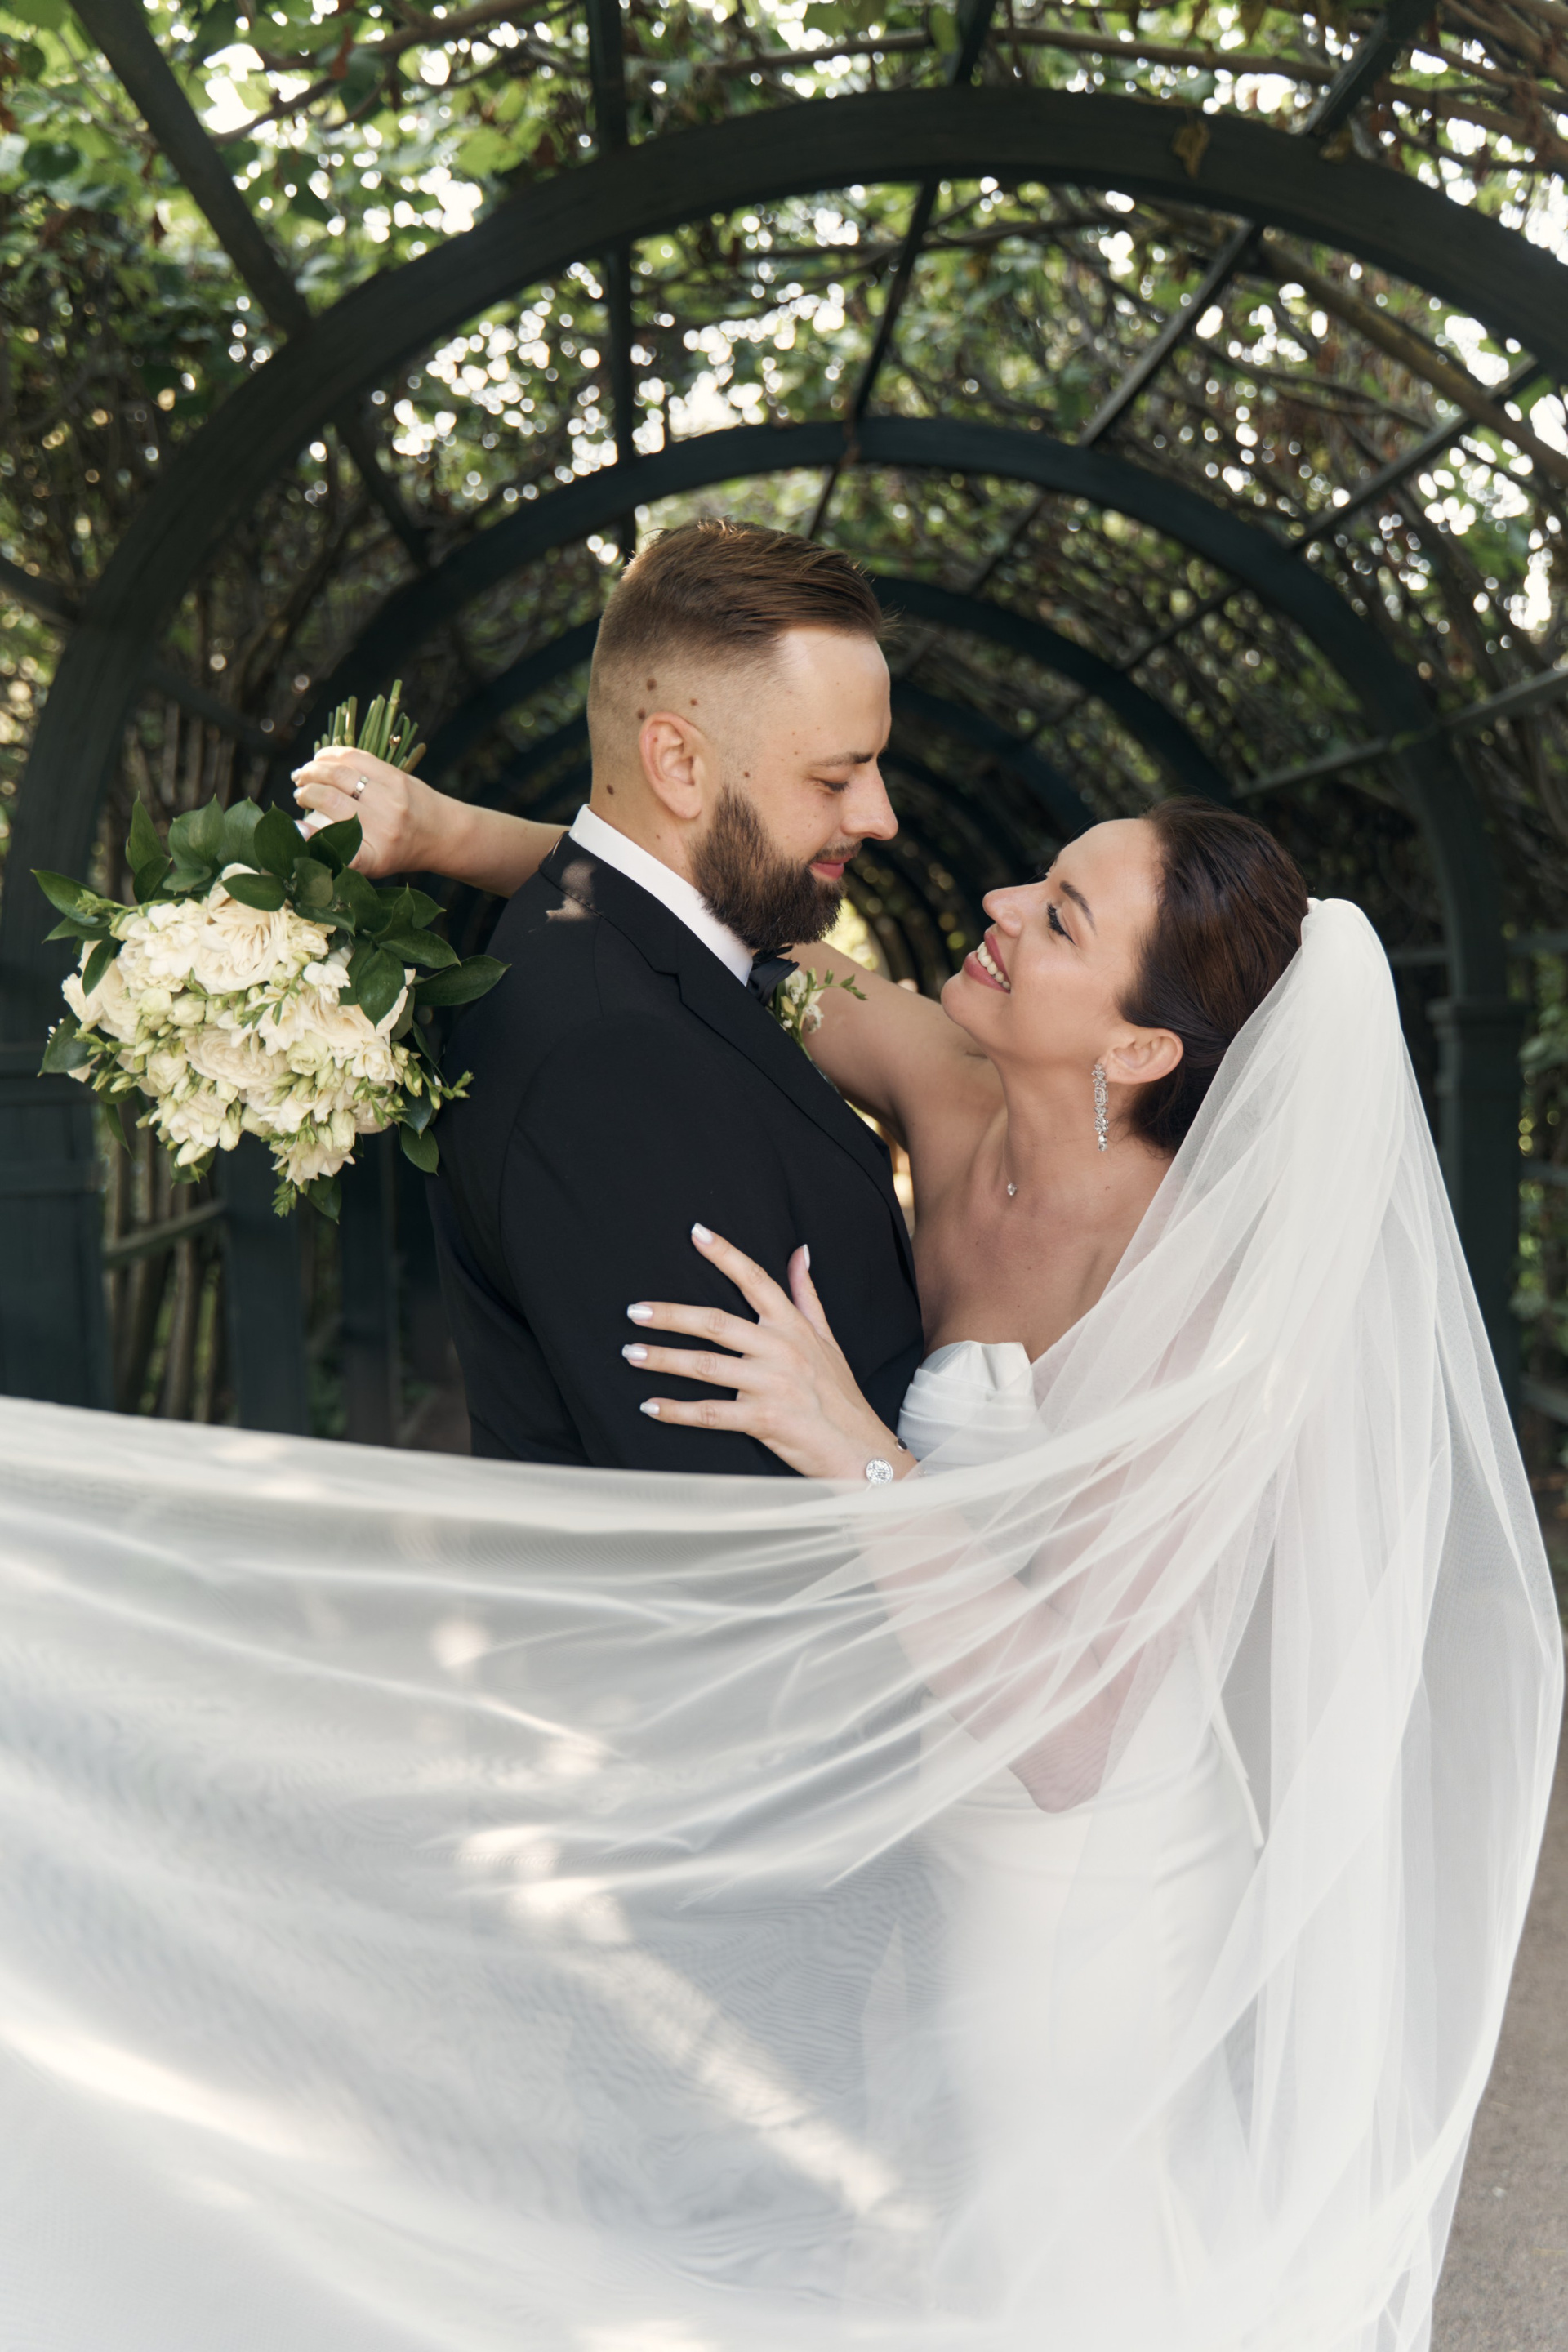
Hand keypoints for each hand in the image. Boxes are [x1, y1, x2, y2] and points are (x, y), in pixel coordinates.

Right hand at [290, 744, 445, 878]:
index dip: (312, 838)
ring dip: (313, 771)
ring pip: (340, 774)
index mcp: (375, 857)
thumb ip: (339, 848)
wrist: (441, 832)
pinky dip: (330, 756)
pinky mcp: (396, 776)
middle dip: (306, 793)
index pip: (340, 849)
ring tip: (302, 776)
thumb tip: (297, 829)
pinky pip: (355, 757)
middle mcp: (384, 828)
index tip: (295, 827)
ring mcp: (392, 798)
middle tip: (298, 795)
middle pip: (331, 801)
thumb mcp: (371, 861)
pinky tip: (319, 760)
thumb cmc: (397, 850)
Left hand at [623, 1224, 914, 1481]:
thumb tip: (799, 1252)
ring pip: (706, 1366)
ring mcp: (772, 1384)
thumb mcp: (827, 1339)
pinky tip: (650, 1406)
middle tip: (635, 1311)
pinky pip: (711, 1413)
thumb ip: (806, 1295)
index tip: (696, 1233)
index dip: (726, 1254)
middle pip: (716, 1323)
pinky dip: (677, 1411)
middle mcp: (782, 1349)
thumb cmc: (838, 1394)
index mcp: (793, 1326)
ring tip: (631, 1353)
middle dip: (671, 1315)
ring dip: (664, 1359)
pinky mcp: (764, 1420)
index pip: (756, 1280)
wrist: (859, 1448)